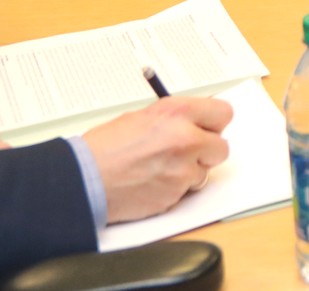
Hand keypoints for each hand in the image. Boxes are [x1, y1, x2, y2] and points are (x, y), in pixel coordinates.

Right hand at [83, 97, 232, 222]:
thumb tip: (195, 124)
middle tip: (187, 152)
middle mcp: (186, 138)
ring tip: (160, 168)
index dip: (214, 124)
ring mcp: (182, 169)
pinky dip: (174, 189)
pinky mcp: (175, 195)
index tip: (208, 129)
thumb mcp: (142, 117)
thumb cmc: (105, 147)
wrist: (85, 179)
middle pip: (221, 147)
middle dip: (207, 151)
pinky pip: (186, 191)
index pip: (223, 113)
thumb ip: (175, 119)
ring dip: (189, 172)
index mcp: (177, 112)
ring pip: (204, 172)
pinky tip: (153, 182)